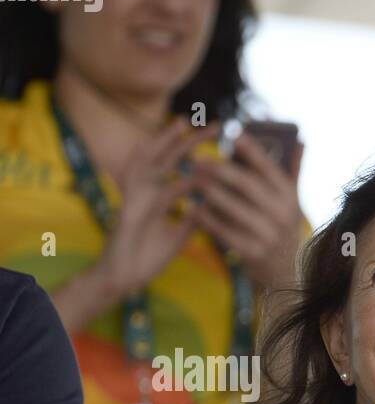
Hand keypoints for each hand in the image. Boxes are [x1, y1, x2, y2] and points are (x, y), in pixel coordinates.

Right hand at [91, 120, 218, 300]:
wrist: (125, 279)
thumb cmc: (146, 257)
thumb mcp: (177, 236)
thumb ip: (191, 220)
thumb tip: (209, 208)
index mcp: (157, 196)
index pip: (178, 167)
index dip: (196, 152)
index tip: (220, 140)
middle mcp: (145, 191)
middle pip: (167, 157)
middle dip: (188, 139)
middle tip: (215, 125)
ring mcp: (135, 198)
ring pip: (150, 162)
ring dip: (165, 143)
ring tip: (183, 124)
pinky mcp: (129, 211)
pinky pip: (143, 190)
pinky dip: (157, 177)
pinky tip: (166, 162)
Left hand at [191, 130, 305, 290]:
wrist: (284, 272)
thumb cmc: (281, 226)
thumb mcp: (292, 201)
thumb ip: (294, 171)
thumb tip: (301, 141)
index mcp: (290, 197)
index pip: (269, 168)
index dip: (251, 150)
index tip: (233, 134)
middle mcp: (282, 215)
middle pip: (245, 185)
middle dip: (219, 170)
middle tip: (198, 160)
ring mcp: (268, 235)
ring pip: (231, 207)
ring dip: (209, 192)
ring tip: (192, 180)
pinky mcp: (252, 252)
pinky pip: (223, 231)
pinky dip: (207, 218)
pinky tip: (194, 208)